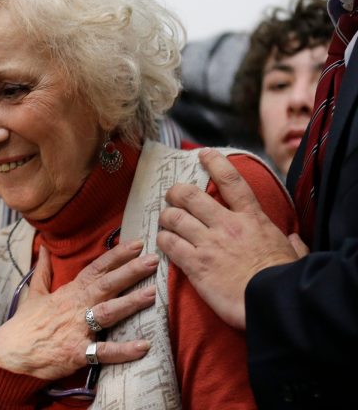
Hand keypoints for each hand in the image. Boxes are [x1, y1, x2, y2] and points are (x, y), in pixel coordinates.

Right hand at [0, 240, 156, 379]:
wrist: (11, 352)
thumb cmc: (25, 323)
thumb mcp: (33, 293)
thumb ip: (44, 271)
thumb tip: (44, 249)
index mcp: (69, 292)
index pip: (96, 269)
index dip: (116, 256)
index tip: (136, 244)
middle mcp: (76, 306)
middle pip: (106, 285)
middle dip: (130, 271)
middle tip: (153, 260)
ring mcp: (77, 328)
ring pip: (107, 312)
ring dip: (130, 303)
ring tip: (152, 294)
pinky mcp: (77, 351)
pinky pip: (103, 351)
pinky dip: (123, 350)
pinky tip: (143, 346)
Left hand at [157, 148, 300, 329]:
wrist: (274, 303)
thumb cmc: (285, 280)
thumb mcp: (293, 254)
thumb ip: (292, 244)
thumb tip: (295, 240)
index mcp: (252, 219)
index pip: (231, 181)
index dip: (215, 163)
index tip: (203, 154)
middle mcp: (226, 225)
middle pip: (190, 196)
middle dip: (176, 192)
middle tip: (172, 196)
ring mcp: (208, 243)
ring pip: (174, 217)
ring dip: (165, 216)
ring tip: (165, 220)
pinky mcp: (195, 264)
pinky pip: (169, 243)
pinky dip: (162, 239)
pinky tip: (163, 242)